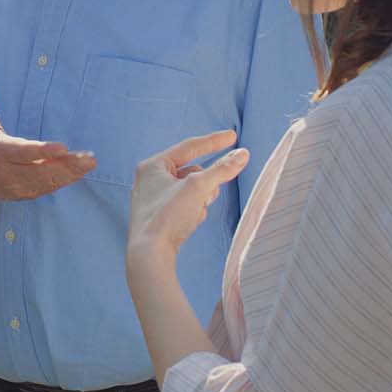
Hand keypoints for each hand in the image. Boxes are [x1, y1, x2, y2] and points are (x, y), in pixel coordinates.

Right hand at [0, 84, 94, 212]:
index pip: (22, 152)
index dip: (42, 151)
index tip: (63, 147)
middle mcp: (8, 173)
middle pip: (40, 172)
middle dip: (66, 166)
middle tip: (88, 159)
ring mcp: (17, 187)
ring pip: (47, 183)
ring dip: (70, 174)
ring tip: (89, 162)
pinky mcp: (25, 194)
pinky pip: (48, 188)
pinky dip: (65, 180)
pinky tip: (80, 170)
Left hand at [126, 130, 245, 270]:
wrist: (150, 254)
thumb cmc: (168, 216)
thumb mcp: (199, 188)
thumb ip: (221, 169)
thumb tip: (242, 155)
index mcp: (152, 165)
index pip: (189, 147)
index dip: (214, 141)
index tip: (233, 137)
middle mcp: (149, 179)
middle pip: (191, 171)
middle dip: (205, 183)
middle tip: (207, 195)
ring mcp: (153, 199)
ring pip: (190, 190)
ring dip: (200, 199)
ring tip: (195, 212)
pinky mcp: (159, 217)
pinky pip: (185, 206)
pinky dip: (193, 211)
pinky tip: (189, 223)